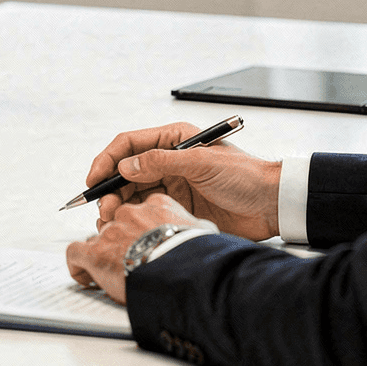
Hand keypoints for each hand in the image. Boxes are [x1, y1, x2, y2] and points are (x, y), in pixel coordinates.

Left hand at [66, 195, 209, 304]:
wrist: (183, 275)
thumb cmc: (197, 257)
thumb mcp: (204, 233)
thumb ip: (195, 227)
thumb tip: (203, 232)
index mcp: (157, 205)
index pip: (141, 211)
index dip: (141, 229)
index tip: (144, 244)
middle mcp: (130, 213)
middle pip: (117, 223)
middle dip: (121, 242)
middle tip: (130, 263)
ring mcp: (111, 231)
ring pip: (97, 237)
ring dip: (103, 255)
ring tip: (112, 274)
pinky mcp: (95, 251)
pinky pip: (75, 252)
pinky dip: (78, 266)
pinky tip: (87, 278)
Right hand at [87, 126, 280, 240]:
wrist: (272, 206)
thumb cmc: (245, 177)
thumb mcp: (202, 163)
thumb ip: (161, 162)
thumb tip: (126, 166)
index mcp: (174, 140)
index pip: (130, 144)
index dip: (108, 160)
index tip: (94, 179)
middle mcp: (169, 160)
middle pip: (127, 170)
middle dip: (110, 188)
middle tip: (103, 208)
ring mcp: (172, 185)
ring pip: (133, 192)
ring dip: (119, 204)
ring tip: (112, 220)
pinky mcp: (178, 207)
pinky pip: (147, 210)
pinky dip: (133, 217)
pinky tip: (127, 225)